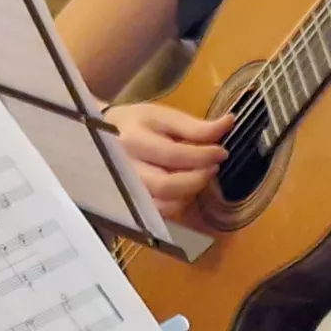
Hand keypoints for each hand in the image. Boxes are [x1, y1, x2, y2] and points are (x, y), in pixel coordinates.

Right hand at [107, 103, 231, 219]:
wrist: (102, 136)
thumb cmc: (138, 124)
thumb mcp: (163, 116)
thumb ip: (195, 126)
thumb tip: (228, 122)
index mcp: (132, 140)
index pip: (172, 154)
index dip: (202, 156)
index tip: (221, 152)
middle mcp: (124, 168)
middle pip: (166, 185)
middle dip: (197, 179)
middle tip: (213, 168)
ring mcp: (125, 190)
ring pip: (163, 204)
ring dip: (189, 193)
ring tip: (199, 176)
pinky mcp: (131, 205)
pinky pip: (159, 214)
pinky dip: (178, 205)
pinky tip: (185, 189)